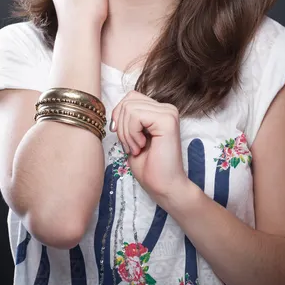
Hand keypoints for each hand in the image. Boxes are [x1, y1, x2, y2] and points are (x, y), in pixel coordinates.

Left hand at [110, 90, 187, 205]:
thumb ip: (127, 118)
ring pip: (129, 108)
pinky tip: (141, 146)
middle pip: (128, 101)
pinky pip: (136, 115)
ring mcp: (169, 112)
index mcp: (159, 110)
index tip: (124, 138)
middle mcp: (166, 108)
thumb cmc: (148, 167)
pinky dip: (132, 134)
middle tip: (131, 147)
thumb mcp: (131, 137)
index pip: (130, 97)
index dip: (119, 116)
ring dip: (127, 132)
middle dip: (122, 126)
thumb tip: (115, 109)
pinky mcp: (167, 120)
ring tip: (137, 148)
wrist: (163, 187)